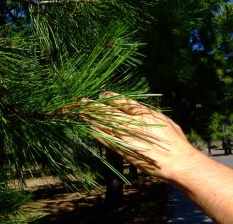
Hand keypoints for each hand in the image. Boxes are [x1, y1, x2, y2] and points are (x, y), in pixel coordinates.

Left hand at [82, 91, 197, 180]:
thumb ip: (148, 114)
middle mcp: (131, 123)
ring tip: (81, 113)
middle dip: (94, 106)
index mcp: (142, 113)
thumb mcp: (164, 120)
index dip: (109, 97)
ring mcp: (125, 137)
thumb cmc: (175, 140)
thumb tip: (136, 108)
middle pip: (108, 112)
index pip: (121, 101)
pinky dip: (97, 134)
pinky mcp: (123, 150)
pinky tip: (90, 129)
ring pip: (104, 125)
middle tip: (81, 101)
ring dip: (91, 118)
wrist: (176, 162)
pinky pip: (106, 140)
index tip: (101, 95)